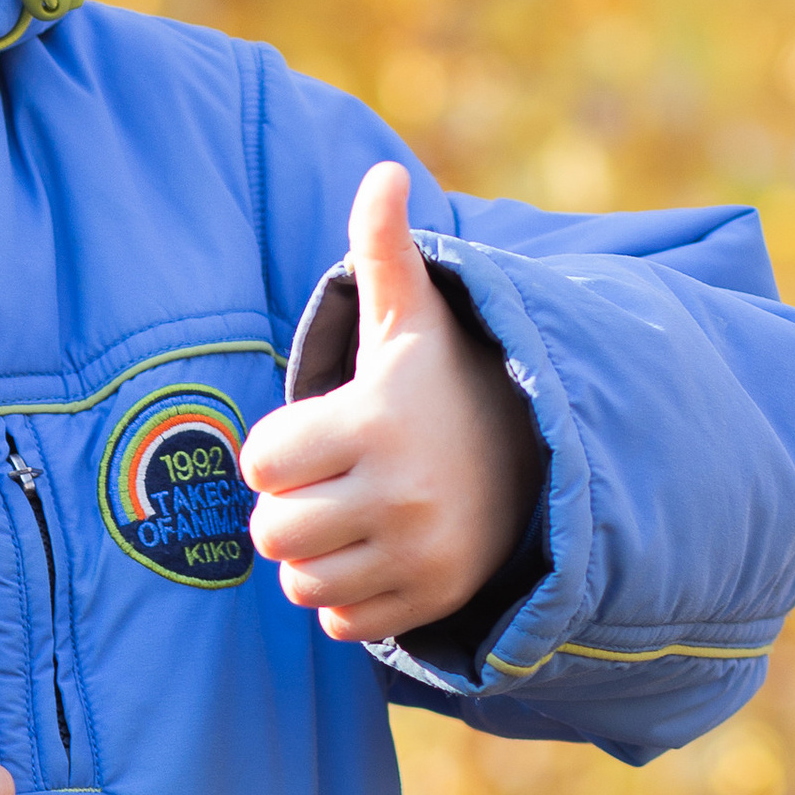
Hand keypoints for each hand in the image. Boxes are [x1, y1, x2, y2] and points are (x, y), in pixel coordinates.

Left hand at [240, 163, 543, 646]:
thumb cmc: (444, 383)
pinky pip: (339, 621)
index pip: (261, 462)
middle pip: (271, 531)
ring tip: (347, 517)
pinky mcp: (430, 600)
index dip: (274, 449)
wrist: (534, 459)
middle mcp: (400, 494)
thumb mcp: (412, 317)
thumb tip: (384, 172)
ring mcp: (419, 554)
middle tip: (324, 484)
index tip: (311, 435)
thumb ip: (383, 249)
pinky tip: (373, 554)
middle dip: (284, 508)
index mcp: (378, 423)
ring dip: (309, 555)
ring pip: (300, 581)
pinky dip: (343, 597)